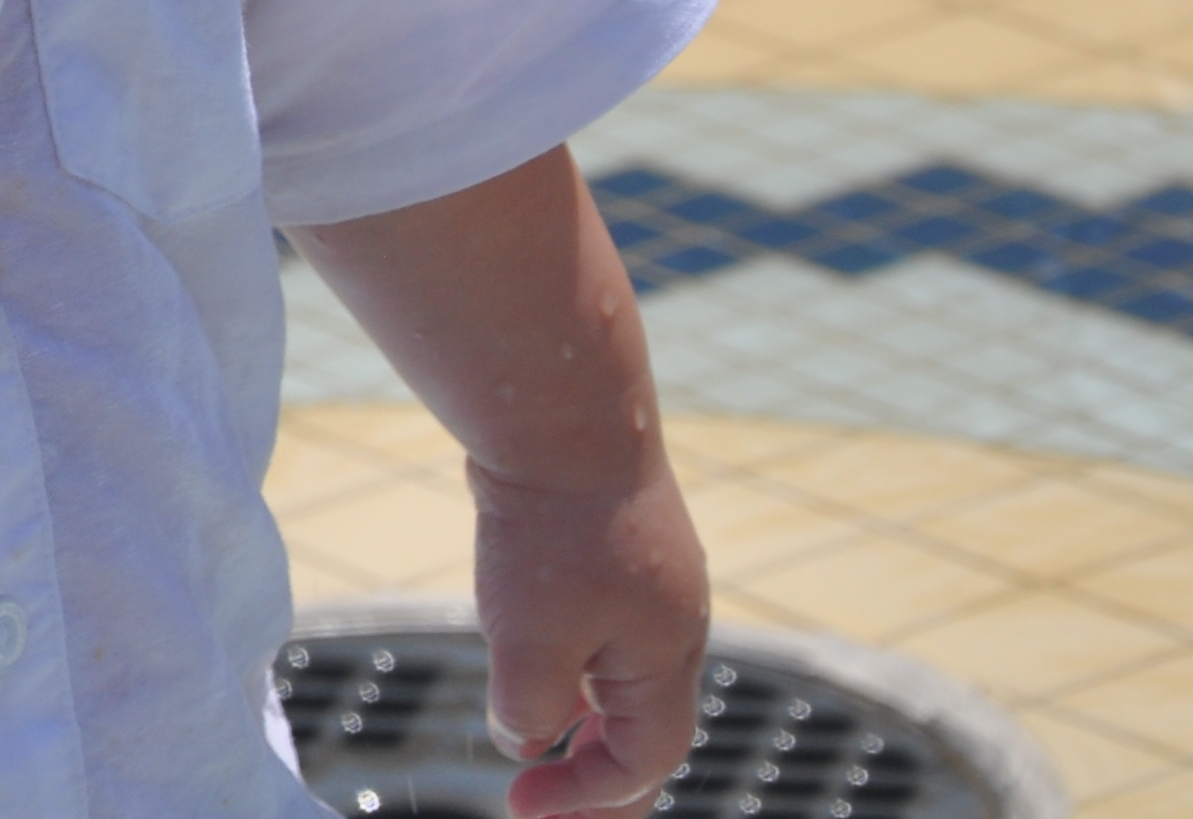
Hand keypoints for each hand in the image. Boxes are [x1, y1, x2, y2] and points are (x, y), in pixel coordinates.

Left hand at [471, 450, 707, 817]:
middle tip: (549, 810)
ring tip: (544, 752)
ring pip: (625, 675)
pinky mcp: (616, 546)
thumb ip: (529, 707)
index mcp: (667, 658)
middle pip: (649, 728)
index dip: (587, 797)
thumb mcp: (529, 641)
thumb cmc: (551, 531)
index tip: (521, 804)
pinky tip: (536, 667)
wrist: (558, 413)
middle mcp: (672, 624)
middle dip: (602, 779)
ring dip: (587, 721)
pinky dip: (576, 663)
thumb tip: (523, 739)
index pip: (643, 762)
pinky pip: (604, 626)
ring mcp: (649, 581)